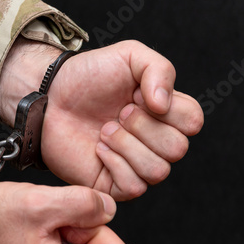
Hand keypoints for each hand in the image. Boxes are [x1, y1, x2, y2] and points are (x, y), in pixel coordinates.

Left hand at [0, 39, 203, 200]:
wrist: (50, 97)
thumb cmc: (88, 77)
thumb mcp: (129, 56)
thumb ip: (159, 69)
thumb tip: (164, 104)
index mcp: (164, 113)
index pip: (193, 122)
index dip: (167, 109)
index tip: (136, 95)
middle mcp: (154, 141)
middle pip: (177, 148)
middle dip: (142, 127)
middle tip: (117, 113)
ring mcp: (135, 165)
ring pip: (158, 171)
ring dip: (127, 146)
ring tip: (104, 130)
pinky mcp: (114, 184)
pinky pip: (135, 187)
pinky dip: (115, 164)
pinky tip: (98, 149)